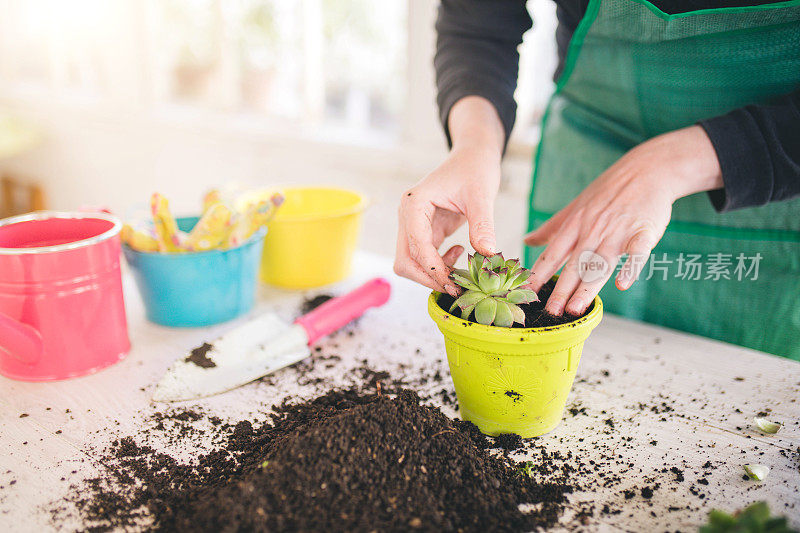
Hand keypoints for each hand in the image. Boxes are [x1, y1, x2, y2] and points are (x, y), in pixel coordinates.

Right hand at [394, 97, 504, 295]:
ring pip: (411, 263)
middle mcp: (407, 215)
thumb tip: (487, 253)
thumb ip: (482, 224)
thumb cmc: (475, 168)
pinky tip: (460, 255)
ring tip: (462, 270)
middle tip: (456, 286)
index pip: (416, 245)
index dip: (433, 268)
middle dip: (428, 277)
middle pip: (405, 260)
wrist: (473, 156)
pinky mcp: (424, 231)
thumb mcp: (482, 195)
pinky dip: (439, 266)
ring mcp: (413, 224)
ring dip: (433, 274)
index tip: (454, 283)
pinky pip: (424, 257)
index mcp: (414, 203)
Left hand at [524, 125, 722, 315]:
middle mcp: (592, 230)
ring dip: (587, 287)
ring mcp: (617, 231)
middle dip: (561, 290)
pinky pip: (637, 252)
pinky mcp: (643, 231)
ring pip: (600, 263)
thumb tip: (527, 240)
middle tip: (550, 313)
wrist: (647, 170)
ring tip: (575, 309)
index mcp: (574, 225)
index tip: (525, 294)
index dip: (538, 275)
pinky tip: (623, 284)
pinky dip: (631, 267)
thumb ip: (552, 227)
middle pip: (574, 265)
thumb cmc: (608, 191)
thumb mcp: (575, 207)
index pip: (552, 254)